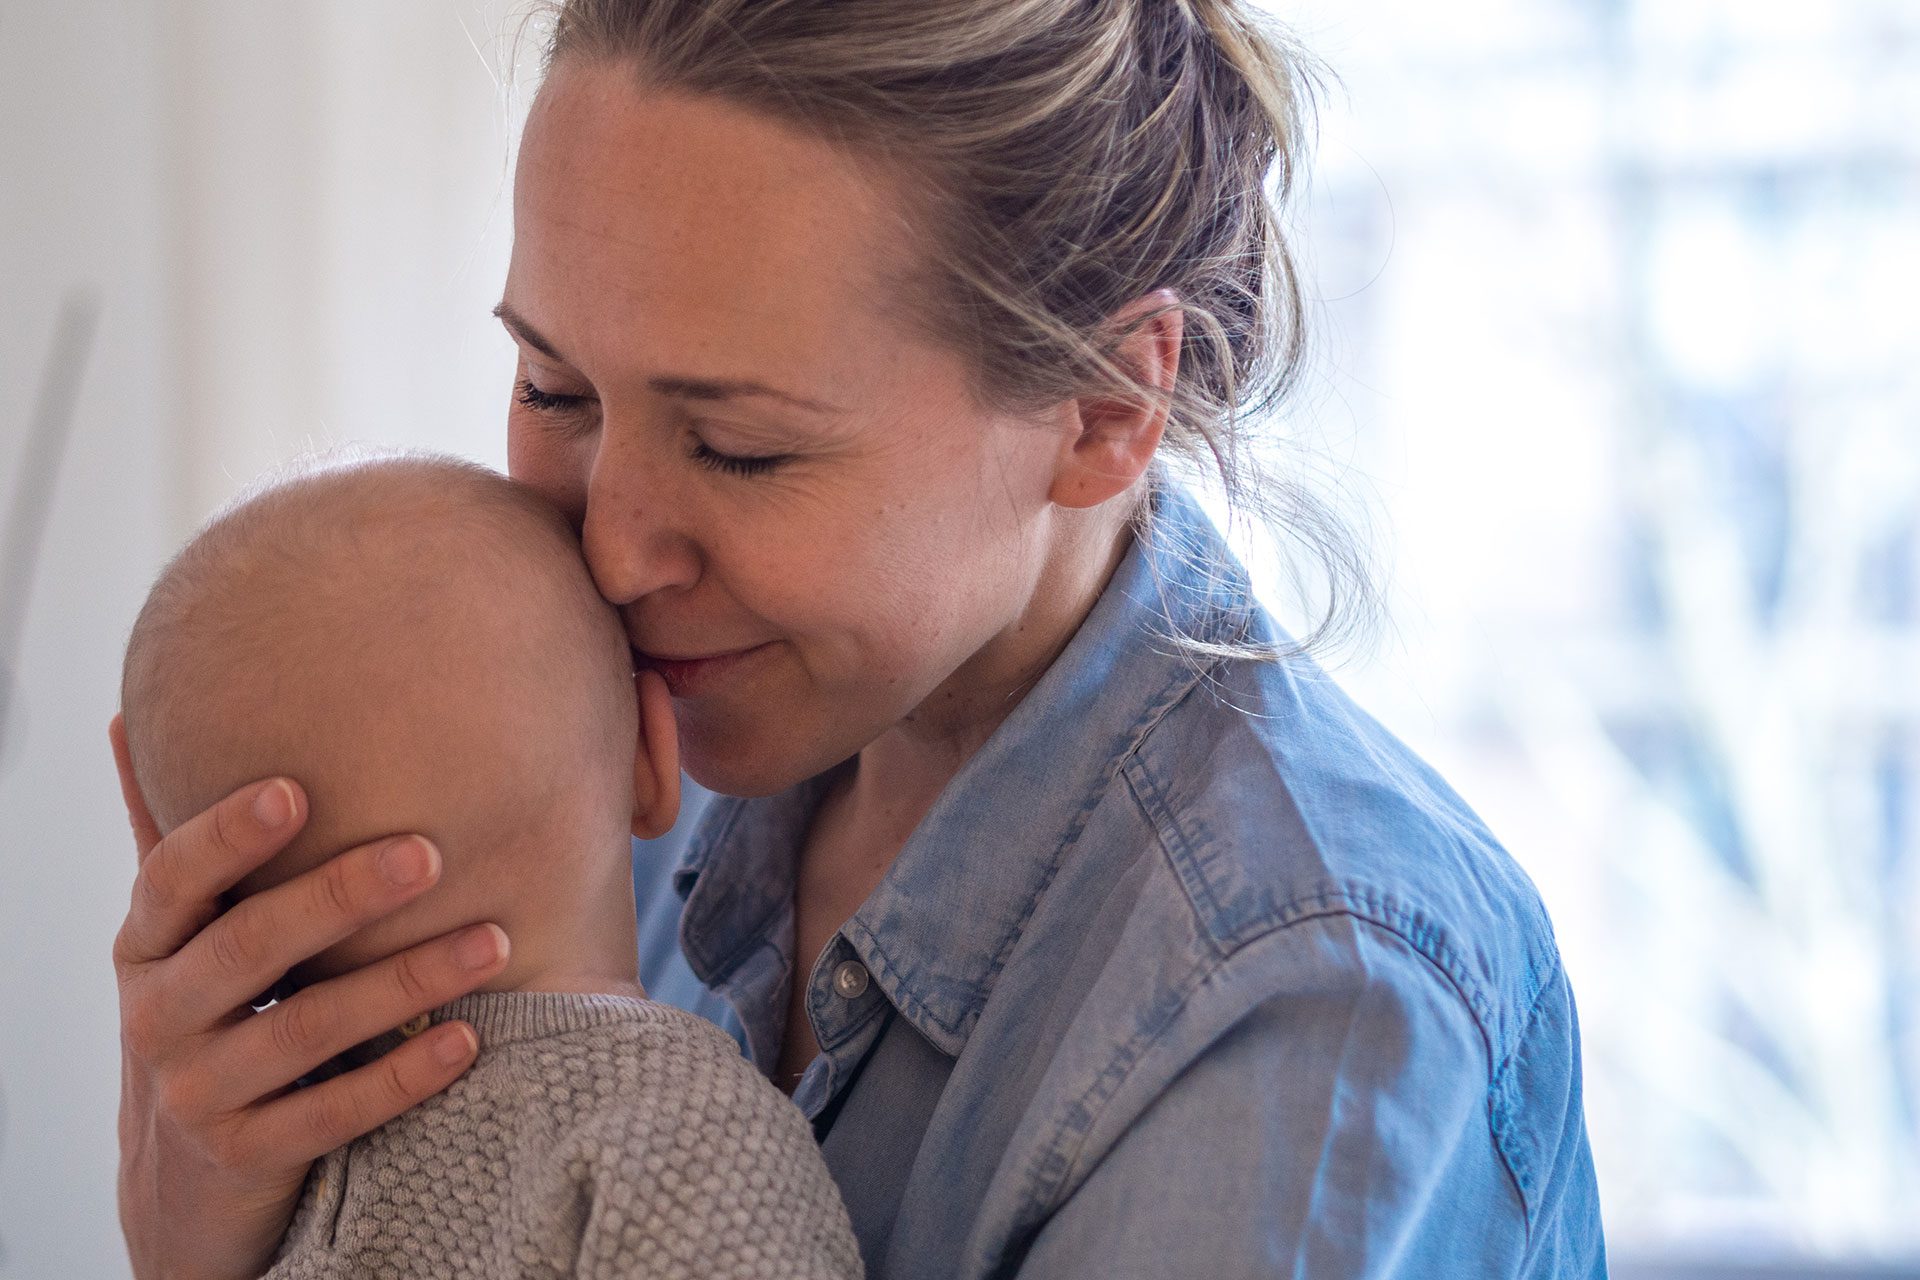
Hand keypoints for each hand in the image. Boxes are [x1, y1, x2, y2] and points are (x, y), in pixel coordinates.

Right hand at [108, 715, 509, 1279]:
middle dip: (340, 897)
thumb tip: (131, 714)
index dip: (229, 835)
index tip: (296, 790)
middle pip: (251, 948)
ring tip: (493, 941)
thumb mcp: (182, 931)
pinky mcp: (247, 1155)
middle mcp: (158, 1016)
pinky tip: (468, 1039)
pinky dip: (403, 1077)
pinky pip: (333, 1115)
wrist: (191, 1168)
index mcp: (148, 944)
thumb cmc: (213, 1007)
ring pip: (305, 1032)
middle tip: (429, 853)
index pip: (174, 878)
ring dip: (405, 982)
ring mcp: (198, 1093)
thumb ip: (177, 837)